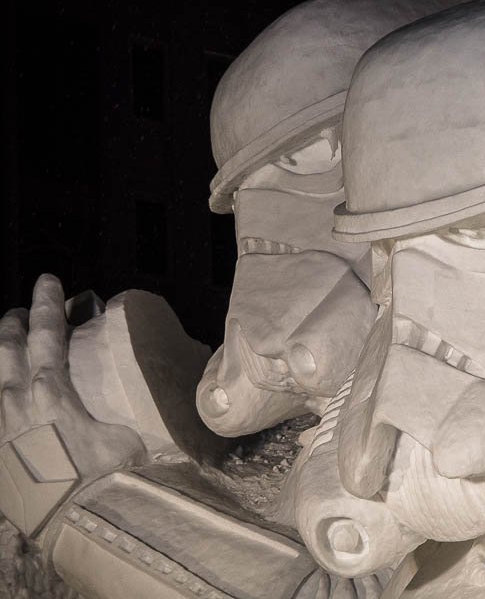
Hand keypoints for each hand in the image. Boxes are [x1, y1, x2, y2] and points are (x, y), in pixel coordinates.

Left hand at [1, 274, 145, 478]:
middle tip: (21, 310)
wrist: (71, 522)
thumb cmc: (104, 476)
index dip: (46, 304)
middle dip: (13, 323)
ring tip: (4, 341)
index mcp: (51, 389)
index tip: (48, 281)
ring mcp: (0, 426)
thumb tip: (151, 394)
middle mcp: (17, 401)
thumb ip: (124, 409)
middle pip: (6, 348)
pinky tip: (3, 395)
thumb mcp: (124, 434)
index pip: (45, 333)